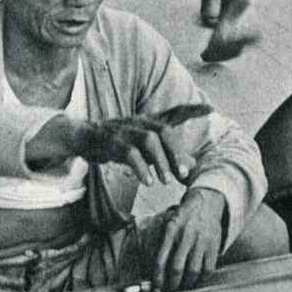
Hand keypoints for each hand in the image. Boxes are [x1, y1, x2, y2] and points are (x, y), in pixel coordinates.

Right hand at [78, 104, 210, 185]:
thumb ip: (166, 156)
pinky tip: (147, 182)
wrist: (82, 138)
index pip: (173, 113)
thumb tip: (190, 166)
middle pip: (164, 132)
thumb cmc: (116, 144)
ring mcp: (124, 130)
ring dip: (160, 162)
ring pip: (149, 141)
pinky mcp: (110, 141)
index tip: (210, 108)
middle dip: (176, 154)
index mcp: (148, 122)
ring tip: (165, 182)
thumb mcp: (143, 150)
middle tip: (183, 175)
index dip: (191, 110)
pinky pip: (129, 153)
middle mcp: (138, 122)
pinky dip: (141, 168)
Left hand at [153, 188, 224, 291]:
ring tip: (183, 287)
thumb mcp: (169, 224)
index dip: (157, 276)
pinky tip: (197, 280)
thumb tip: (156, 271)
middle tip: (169, 289)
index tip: (156, 286)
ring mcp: (201, 241)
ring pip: (193, 270)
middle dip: (172, 283)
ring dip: (187, 283)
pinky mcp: (213, 246)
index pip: (161, 259)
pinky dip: (202, 278)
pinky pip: (208, 268)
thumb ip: (163, 244)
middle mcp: (186, 236)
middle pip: (177, 268)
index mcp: (171, 231)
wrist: (206, 203)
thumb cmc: (184, 218)